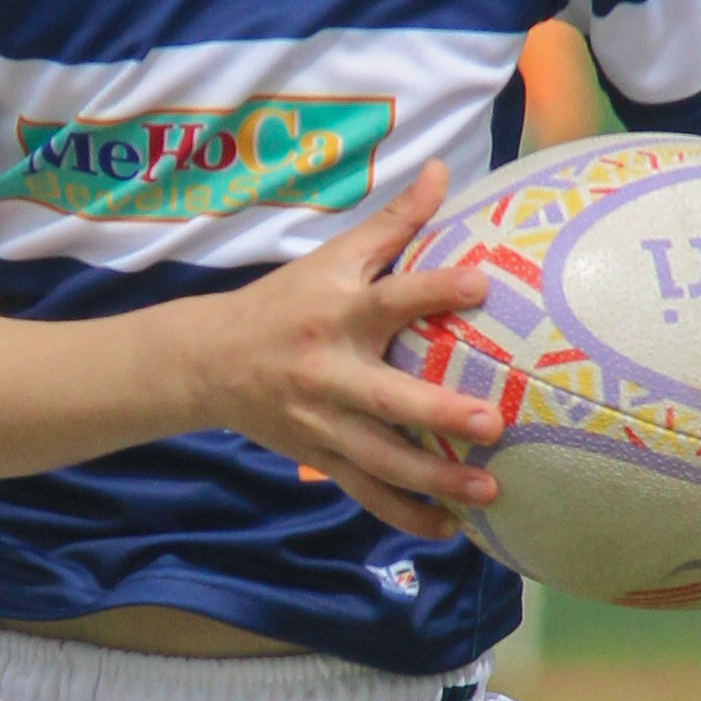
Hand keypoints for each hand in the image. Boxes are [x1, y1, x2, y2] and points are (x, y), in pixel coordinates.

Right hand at [212, 167, 508, 539]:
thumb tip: (446, 169)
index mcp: (336, 314)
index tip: (480, 284)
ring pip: (382, 460)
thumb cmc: (285, 301)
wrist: (208, 362)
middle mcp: (329, 372)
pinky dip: (406, 515)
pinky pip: (367, 492)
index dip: (433, 289)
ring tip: (488, 493)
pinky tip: (451, 531)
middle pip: (387, 400)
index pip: (390, 298)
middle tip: (492, 424)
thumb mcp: (332, 256)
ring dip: (434, 481)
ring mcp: (323, 423)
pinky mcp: (320, 457)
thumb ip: (393, 222)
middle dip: (438, 416)